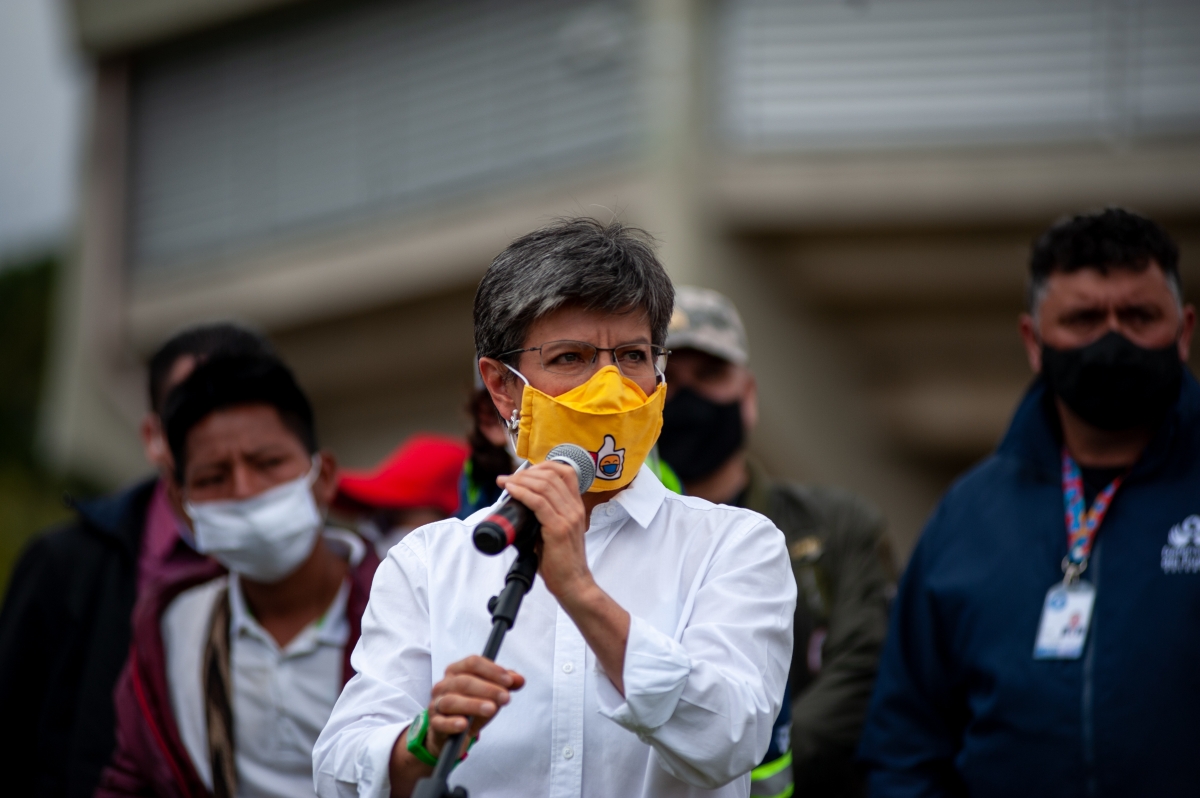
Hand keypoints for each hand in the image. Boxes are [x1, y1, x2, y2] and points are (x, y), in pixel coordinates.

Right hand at [424, 655, 524, 755]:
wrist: (452, 733)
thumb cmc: (471, 707)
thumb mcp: (490, 694)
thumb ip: (505, 684)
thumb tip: (520, 679)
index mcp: (456, 671)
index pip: (472, 663)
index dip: (492, 670)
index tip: (509, 681)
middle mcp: (444, 684)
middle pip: (464, 681)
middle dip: (488, 689)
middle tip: (506, 698)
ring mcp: (436, 703)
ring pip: (452, 701)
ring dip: (474, 704)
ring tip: (491, 709)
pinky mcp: (434, 723)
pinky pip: (441, 722)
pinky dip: (452, 723)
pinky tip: (464, 725)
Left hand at [497, 461, 590, 599]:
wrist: (573, 584)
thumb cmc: (561, 562)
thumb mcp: (555, 532)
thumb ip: (542, 517)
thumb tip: (516, 509)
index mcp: (576, 507)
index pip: (566, 472)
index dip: (543, 465)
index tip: (524, 472)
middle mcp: (574, 508)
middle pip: (552, 475)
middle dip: (526, 472)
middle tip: (509, 479)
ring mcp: (568, 517)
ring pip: (544, 485)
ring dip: (520, 480)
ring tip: (506, 482)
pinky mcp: (559, 528)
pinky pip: (538, 502)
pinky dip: (522, 493)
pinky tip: (511, 491)